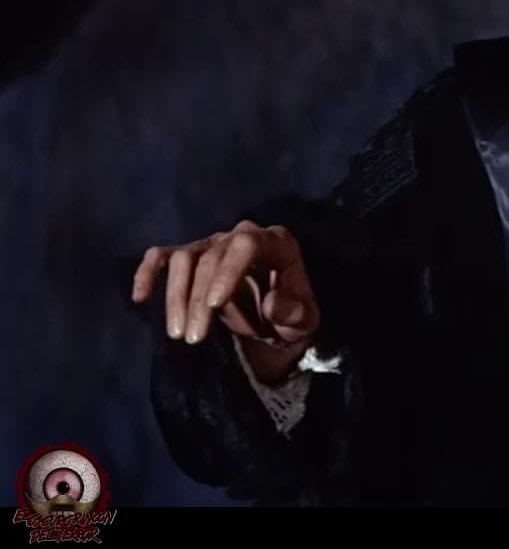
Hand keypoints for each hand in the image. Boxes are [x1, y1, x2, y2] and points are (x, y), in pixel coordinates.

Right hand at [132, 219, 319, 380]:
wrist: (276, 321)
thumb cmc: (292, 317)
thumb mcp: (303, 323)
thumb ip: (293, 314)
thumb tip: (271, 304)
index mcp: (277, 242)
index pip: (248, 244)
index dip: (228, 271)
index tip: (214, 305)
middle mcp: (243, 235)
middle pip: (211, 258)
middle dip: (199, 300)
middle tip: (194, 338)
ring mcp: (214, 243)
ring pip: (184, 259)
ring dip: (175, 296)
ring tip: (178, 334)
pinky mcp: (192, 256)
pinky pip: (163, 256)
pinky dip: (148, 272)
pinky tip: (140, 297)